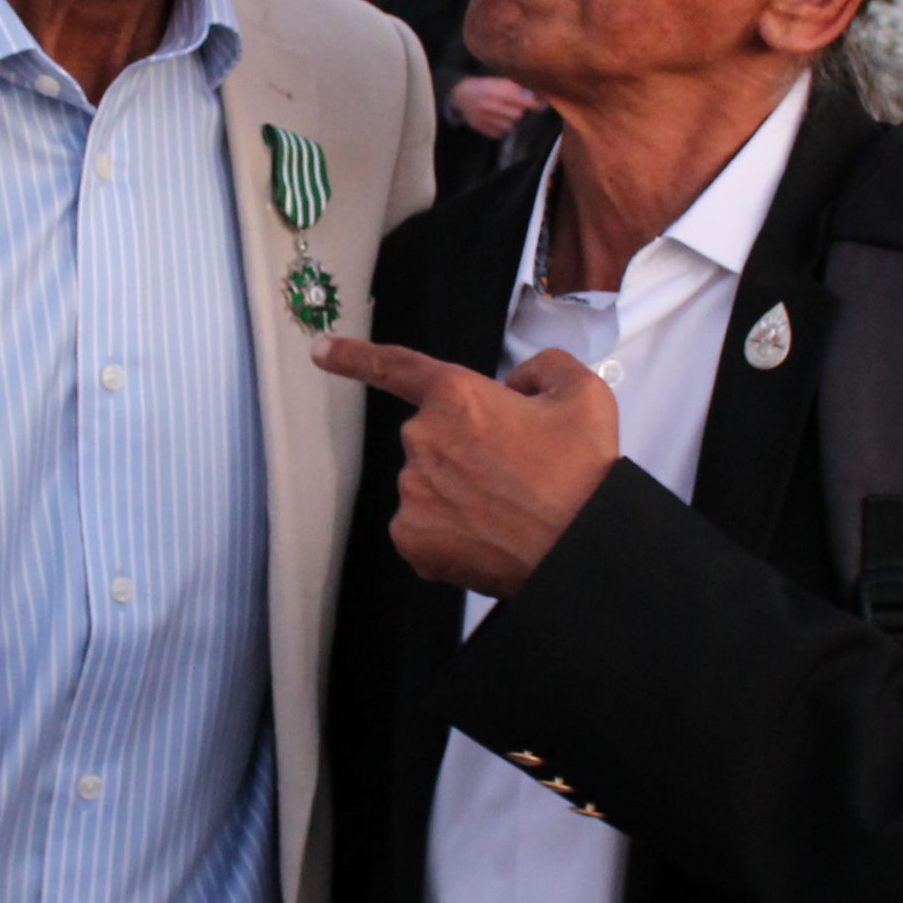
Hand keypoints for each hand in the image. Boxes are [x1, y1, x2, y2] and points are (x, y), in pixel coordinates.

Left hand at [313, 334, 617, 600]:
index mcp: (457, 395)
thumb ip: (543, 368)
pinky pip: (423, 525)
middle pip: (433, 436)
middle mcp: (423, 438)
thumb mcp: (583, 394)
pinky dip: (449, 531)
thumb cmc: (582, 473)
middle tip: (513, 473)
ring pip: (429, 483)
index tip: (319, 351)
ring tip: (507, 509)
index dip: (354, 356)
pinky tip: (486, 536)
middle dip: (464, 449)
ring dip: (458, 492)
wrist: (582, 551)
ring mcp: (412, 491)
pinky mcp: (410, 537)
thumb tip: (516, 386)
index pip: (397, 367)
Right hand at [448, 76, 543, 139]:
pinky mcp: (481, 128)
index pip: (520, 100)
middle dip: (521, 112)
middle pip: (517, 115)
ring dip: (512, 121)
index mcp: (495, 91)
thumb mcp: (500, 83)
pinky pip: (501, 133)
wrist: (462, 95)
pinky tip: (498, 120)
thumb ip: (518, 89)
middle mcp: (489, 105)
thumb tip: (541, 97)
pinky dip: (503, 128)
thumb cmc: (487, 87)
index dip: (534, 104)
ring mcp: (484, 118)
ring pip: (510, 126)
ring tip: (506, 113)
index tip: (543, 105)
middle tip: (518, 107)